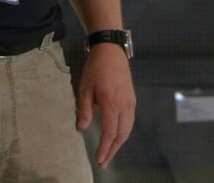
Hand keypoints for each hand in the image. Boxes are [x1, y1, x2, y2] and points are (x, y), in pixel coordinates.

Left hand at [75, 43, 134, 165]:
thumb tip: (81, 128)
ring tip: (109, 152)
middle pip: (121, 135)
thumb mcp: (84, 88)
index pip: (109, 132)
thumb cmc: (95, 68)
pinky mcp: (132, 99)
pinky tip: (117, 136)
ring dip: (119, 143)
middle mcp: (124, 105)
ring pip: (127, 129)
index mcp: (111, 102)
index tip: (99, 159)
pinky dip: (124, 132)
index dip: (104, 147)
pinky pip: (130, 121)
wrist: (111, 51)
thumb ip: (84, 109)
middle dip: (112, 150)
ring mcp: (130, 102)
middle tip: (104, 162)